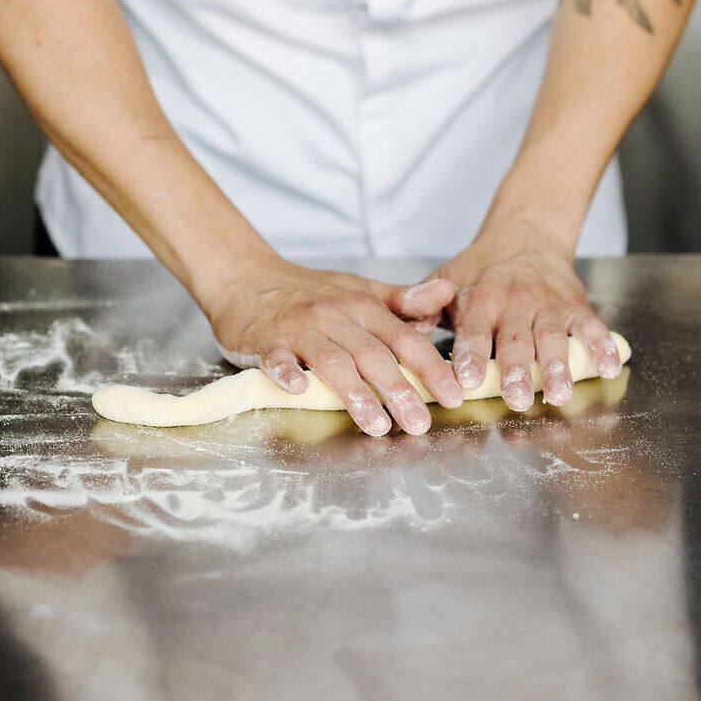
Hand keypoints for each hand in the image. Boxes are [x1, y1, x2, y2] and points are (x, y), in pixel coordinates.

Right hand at [202, 257, 463, 436]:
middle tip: (420, 423)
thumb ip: (403, 299)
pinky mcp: (266, 341)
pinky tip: (299, 389)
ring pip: (332, 360)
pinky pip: (278, 358)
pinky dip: (288, 372)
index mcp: (362, 306)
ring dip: (355, 392)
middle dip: (399, 389)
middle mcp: (335, 316)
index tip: (454, 395)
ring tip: (376, 424)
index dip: (431, 367)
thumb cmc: (308, 290)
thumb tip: (448, 292)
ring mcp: (300, 329)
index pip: (404, 338)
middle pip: (373, 354)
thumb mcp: (359, 289)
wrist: (246, 276)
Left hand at [416, 217, 622, 412]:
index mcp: (479, 299)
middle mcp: (514, 302)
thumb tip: (399, 332)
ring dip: (557, 365)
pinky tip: (609, 367)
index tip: (468, 379)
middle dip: (516, 369)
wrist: (524, 233)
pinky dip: (602, 346)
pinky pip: (592, 326)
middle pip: (515, 339)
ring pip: (552, 336)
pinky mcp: (575, 305)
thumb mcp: (446, 279)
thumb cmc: (480, 268)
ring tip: (558, 392)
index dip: (471, 355)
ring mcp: (547, 304)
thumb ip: (422, 307)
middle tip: (516, 397)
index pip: (474, 331)